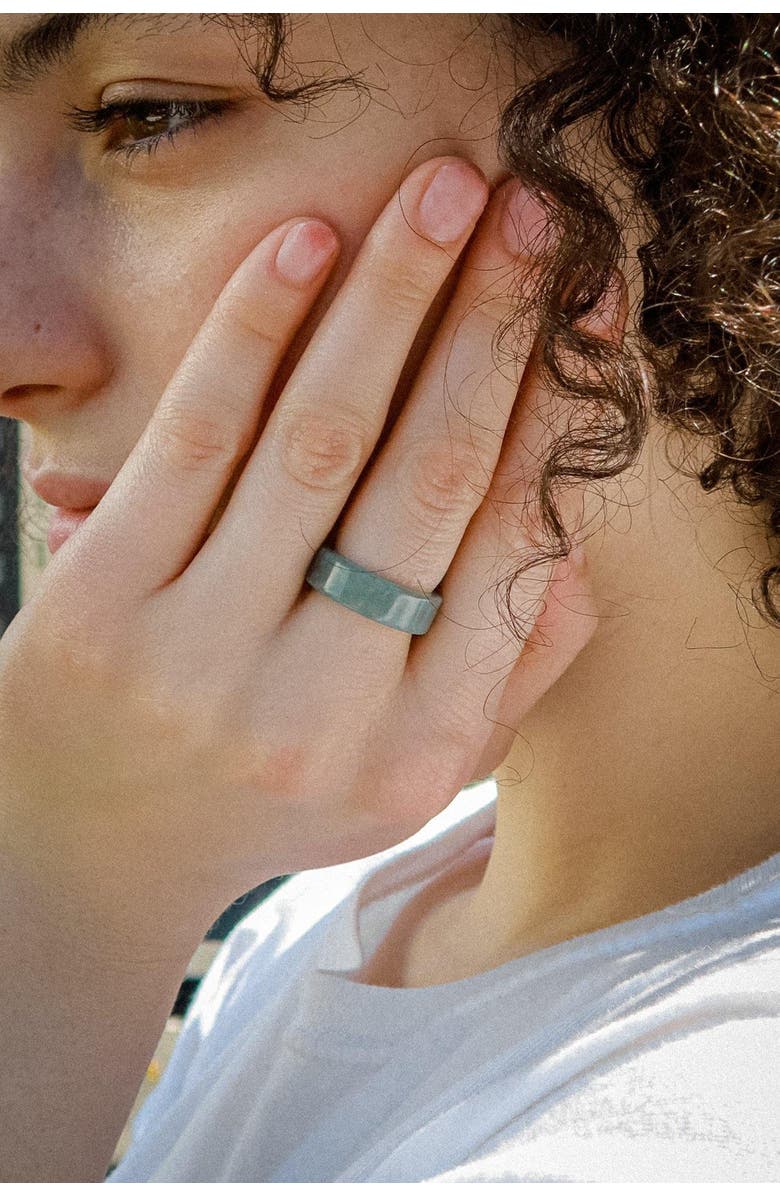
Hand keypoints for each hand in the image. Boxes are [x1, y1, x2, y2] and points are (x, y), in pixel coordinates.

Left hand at [0, 157, 599, 938]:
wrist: (86, 850)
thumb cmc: (264, 794)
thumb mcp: (405, 775)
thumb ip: (507, 678)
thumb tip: (575, 551)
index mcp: (417, 752)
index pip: (506, 548)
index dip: (550, 410)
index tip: (579, 307)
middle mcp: (322, 710)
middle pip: (428, 480)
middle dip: (491, 328)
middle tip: (531, 216)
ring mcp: (203, 657)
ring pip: (320, 440)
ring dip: (391, 298)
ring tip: (440, 194)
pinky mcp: (103, 604)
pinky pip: (196, 437)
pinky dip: (258, 330)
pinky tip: (307, 246)